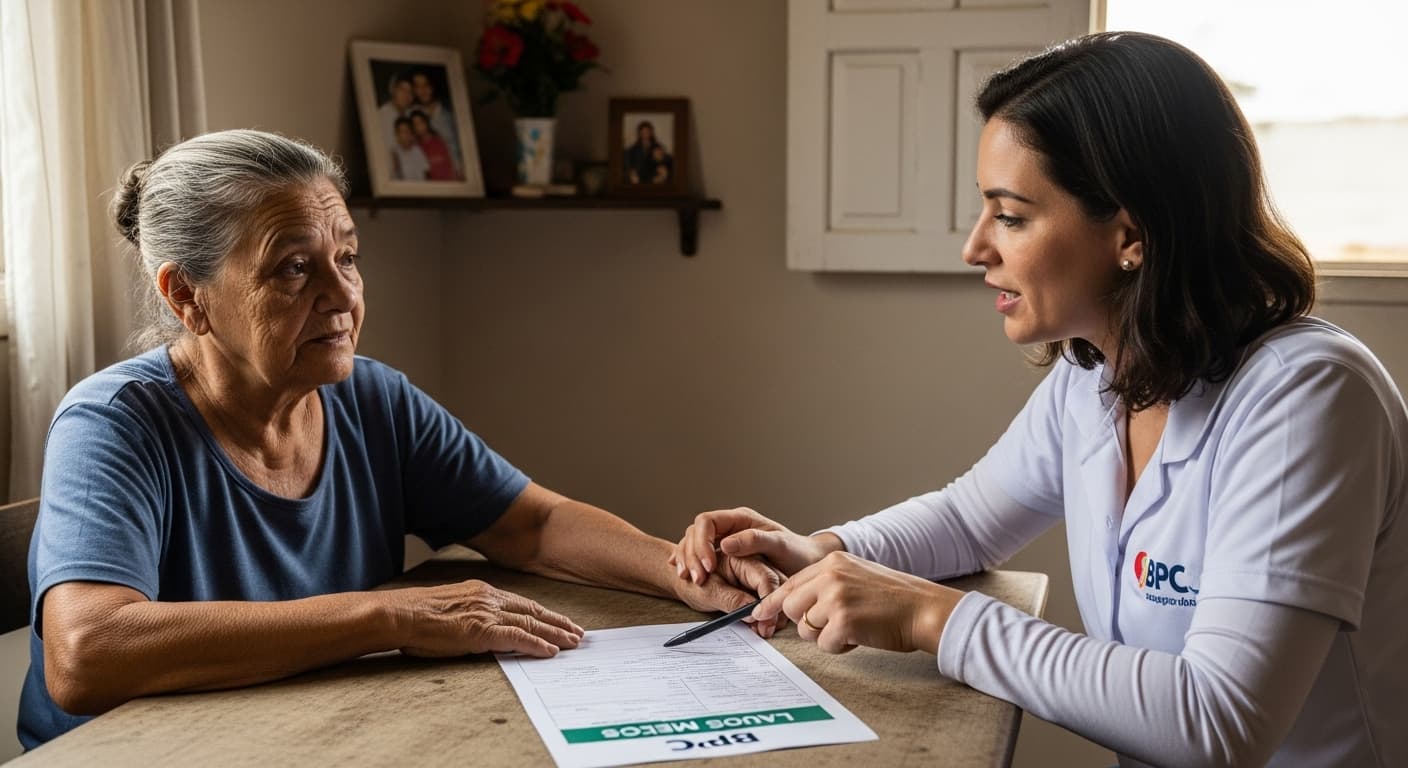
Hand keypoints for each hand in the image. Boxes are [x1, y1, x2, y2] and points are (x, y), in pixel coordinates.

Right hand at [386, 580, 583, 658]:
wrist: (397, 614)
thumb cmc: (415, 616)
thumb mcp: (450, 609)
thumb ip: (471, 615)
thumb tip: (483, 629)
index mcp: (482, 591)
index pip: (521, 603)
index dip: (544, 613)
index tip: (560, 621)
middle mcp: (488, 598)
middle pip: (532, 611)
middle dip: (558, 623)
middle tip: (577, 633)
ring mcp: (486, 613)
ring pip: (530, 623)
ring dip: (555, 634)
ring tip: (572, 643)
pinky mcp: (480, 630)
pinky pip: (516, 637)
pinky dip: (536, 644)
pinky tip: (551, 652)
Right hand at [671, 507, 840, 584]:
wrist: (808, 561)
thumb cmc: (797, 552)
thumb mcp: (779, 545)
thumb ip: (754, 541)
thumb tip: (724, 544)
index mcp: (740, 519)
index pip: (707, 522)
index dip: (701, 542)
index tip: (708, 565)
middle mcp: (730, 528)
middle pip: (695, 534)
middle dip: (692, 555)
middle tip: (696, 579)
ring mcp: (725, 541)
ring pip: (693, 544)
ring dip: (687, 561)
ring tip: (689, 580)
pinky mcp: (723, 556)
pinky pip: (698, 556)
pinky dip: (689, 565)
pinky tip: (685, 576)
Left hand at [672, 554, 786, 638]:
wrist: (684, 583)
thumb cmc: (692, 582)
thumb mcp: (708, 592)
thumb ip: (731, 600)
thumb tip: (752, 613)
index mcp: (740, 558)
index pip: (764, 577)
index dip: (768, 600)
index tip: (764, 620)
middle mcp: (753, 565)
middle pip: (776, 586)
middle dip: (773, 609)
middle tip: (765, 630)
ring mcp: (756, 577)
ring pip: (776, 595)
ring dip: (772, 614)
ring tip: (762, 631)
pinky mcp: (755, 589)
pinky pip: (768, 602)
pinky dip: (767, 616)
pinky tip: (760, 628)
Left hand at [751, 552, 961, 654]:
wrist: (924, 608)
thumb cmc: (894, 598)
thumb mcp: (856, 575)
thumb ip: (827, 583)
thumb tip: (794, 603)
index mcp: (832, 562)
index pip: (791, 583)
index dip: (773, 602)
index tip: (757, 613)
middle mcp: (830, 576)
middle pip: (790, 606)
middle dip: (804, 622)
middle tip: (829, 626)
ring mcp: (835, 598)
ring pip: (805, 628)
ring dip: (825, 636)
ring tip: (853, 627)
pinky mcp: (843, 621)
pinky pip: (824, 644)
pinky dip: (841, 647)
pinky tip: (860, 636)